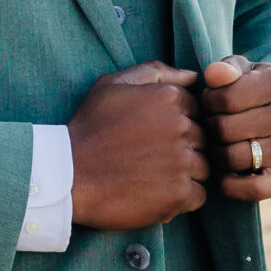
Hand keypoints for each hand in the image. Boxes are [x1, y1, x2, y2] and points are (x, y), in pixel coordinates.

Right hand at [68, 63, 208, 228]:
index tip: (152, 137)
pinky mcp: (179, 193)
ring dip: (185, 174)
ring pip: (203, 167)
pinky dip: (182, 197)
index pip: (195, 111)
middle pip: (201, 139)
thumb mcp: (113, 85)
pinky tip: (157, 193)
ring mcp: (182, 161)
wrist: (67, 175)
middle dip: (182, 149)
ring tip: (153, 177)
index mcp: (169, 97)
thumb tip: (193, 75)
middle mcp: (181, 126)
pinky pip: (200, 195)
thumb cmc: (89, 128)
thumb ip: (155, 72)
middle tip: (150, 159)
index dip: (176, 125)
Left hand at [200, 57, 270, 201]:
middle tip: (212, 127)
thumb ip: (227, 69)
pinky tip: (227, 172)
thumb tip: (214, 75)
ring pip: (234, 158)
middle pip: (226, 129)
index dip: (208, 103)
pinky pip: (251, 189)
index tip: (211, 104)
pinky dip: (230, 185)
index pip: (225, 98)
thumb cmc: (257, 92)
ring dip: (217, 155)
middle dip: (210, 129)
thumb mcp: (245, 73)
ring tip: (219, 145)